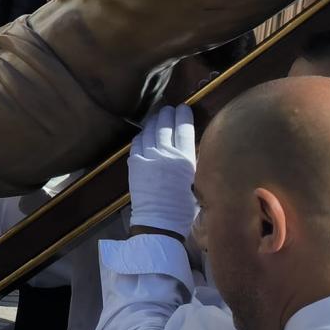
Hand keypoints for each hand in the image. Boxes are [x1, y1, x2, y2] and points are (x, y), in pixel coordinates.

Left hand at [127, 105, 196, 237]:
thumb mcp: (195, 182)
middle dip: (167, 114)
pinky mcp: (134, 163)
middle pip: (165, 126)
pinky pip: (137, 143)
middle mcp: (166, 154)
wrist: (159, 221)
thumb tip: (187, 149)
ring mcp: (148, 157)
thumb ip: (190, 163)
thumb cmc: (182, 208)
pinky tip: (144, 133)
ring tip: (157, 117)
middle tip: (169, 108)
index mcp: (185, 160)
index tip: (183, 107)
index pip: (184, 130)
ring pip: (149, 132)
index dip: (183, 116)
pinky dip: (141, 135)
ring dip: (153, 122)